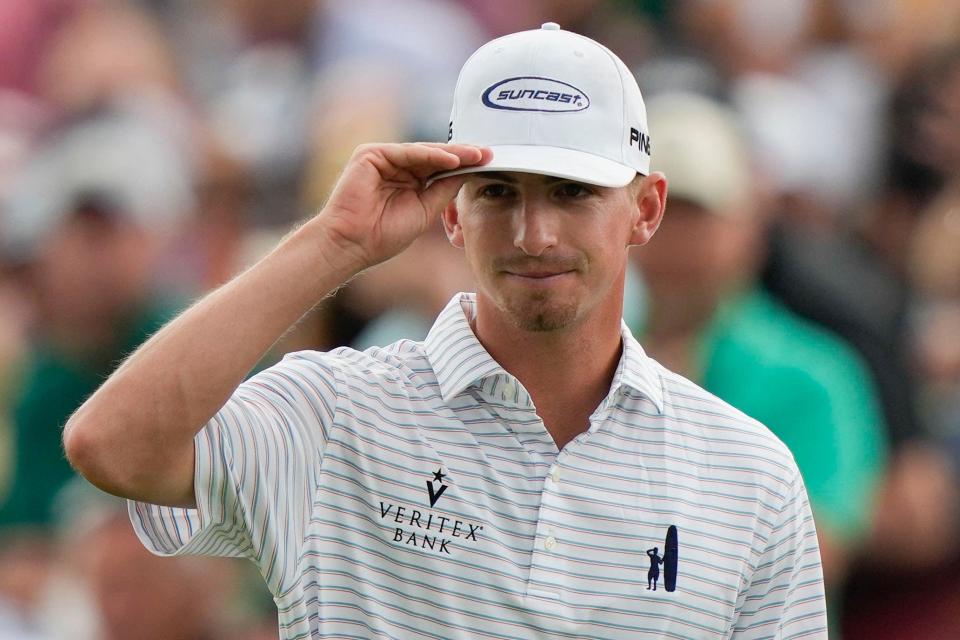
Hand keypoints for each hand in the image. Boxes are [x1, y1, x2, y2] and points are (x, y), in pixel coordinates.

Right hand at [315, 142, 490, 271]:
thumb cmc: (383, 235)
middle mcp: (396, 166)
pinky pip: (407, 152)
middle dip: (463, 154)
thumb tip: (467, 172)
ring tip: (476, 156)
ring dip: (452, 153)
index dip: (464, 165)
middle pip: (435, 156)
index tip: (490, 164)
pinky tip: (452, 159)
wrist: (353, 244)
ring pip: (424, 151)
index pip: (440, 168)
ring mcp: (383, 159)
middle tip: (489, 153)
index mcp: (408, 181)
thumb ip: (443, 190)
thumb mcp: (425, 210)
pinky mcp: (371, 154)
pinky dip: (430, 155)